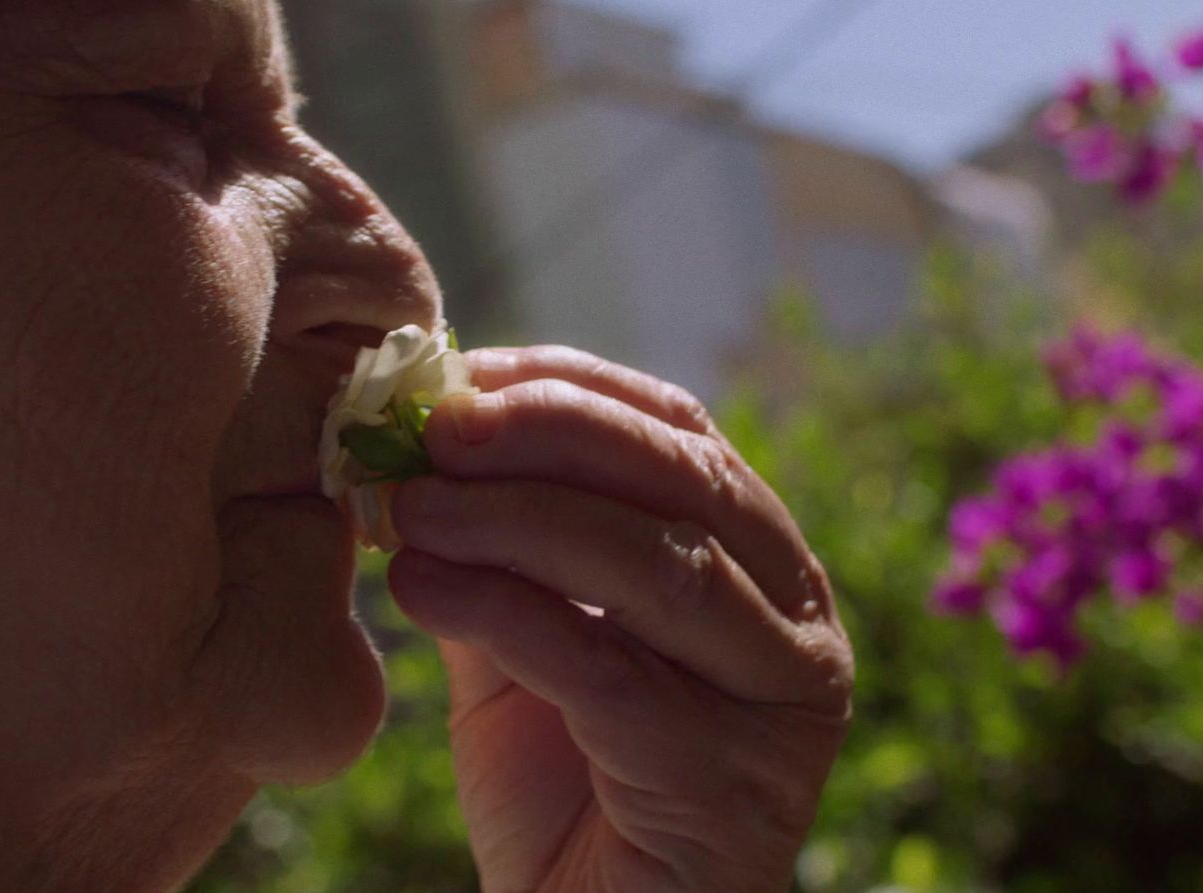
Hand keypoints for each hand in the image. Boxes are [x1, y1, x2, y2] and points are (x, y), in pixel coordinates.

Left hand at [387, 346, 852, 891]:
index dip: (570, 387)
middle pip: (681, 479)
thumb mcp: (528, 640)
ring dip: (513, 519)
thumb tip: (411, 446)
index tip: (463, 371)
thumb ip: (497, 549)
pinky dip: (501, 611)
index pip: (680, 432)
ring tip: (408, 507)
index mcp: (760, 562)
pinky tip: (417, 590)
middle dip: (549, 434)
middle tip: (435, 426)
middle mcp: (795, 618)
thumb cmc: (564, 782)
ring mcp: (778, 701)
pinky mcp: (729, 781)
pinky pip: (604, 668)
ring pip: (652, 565)